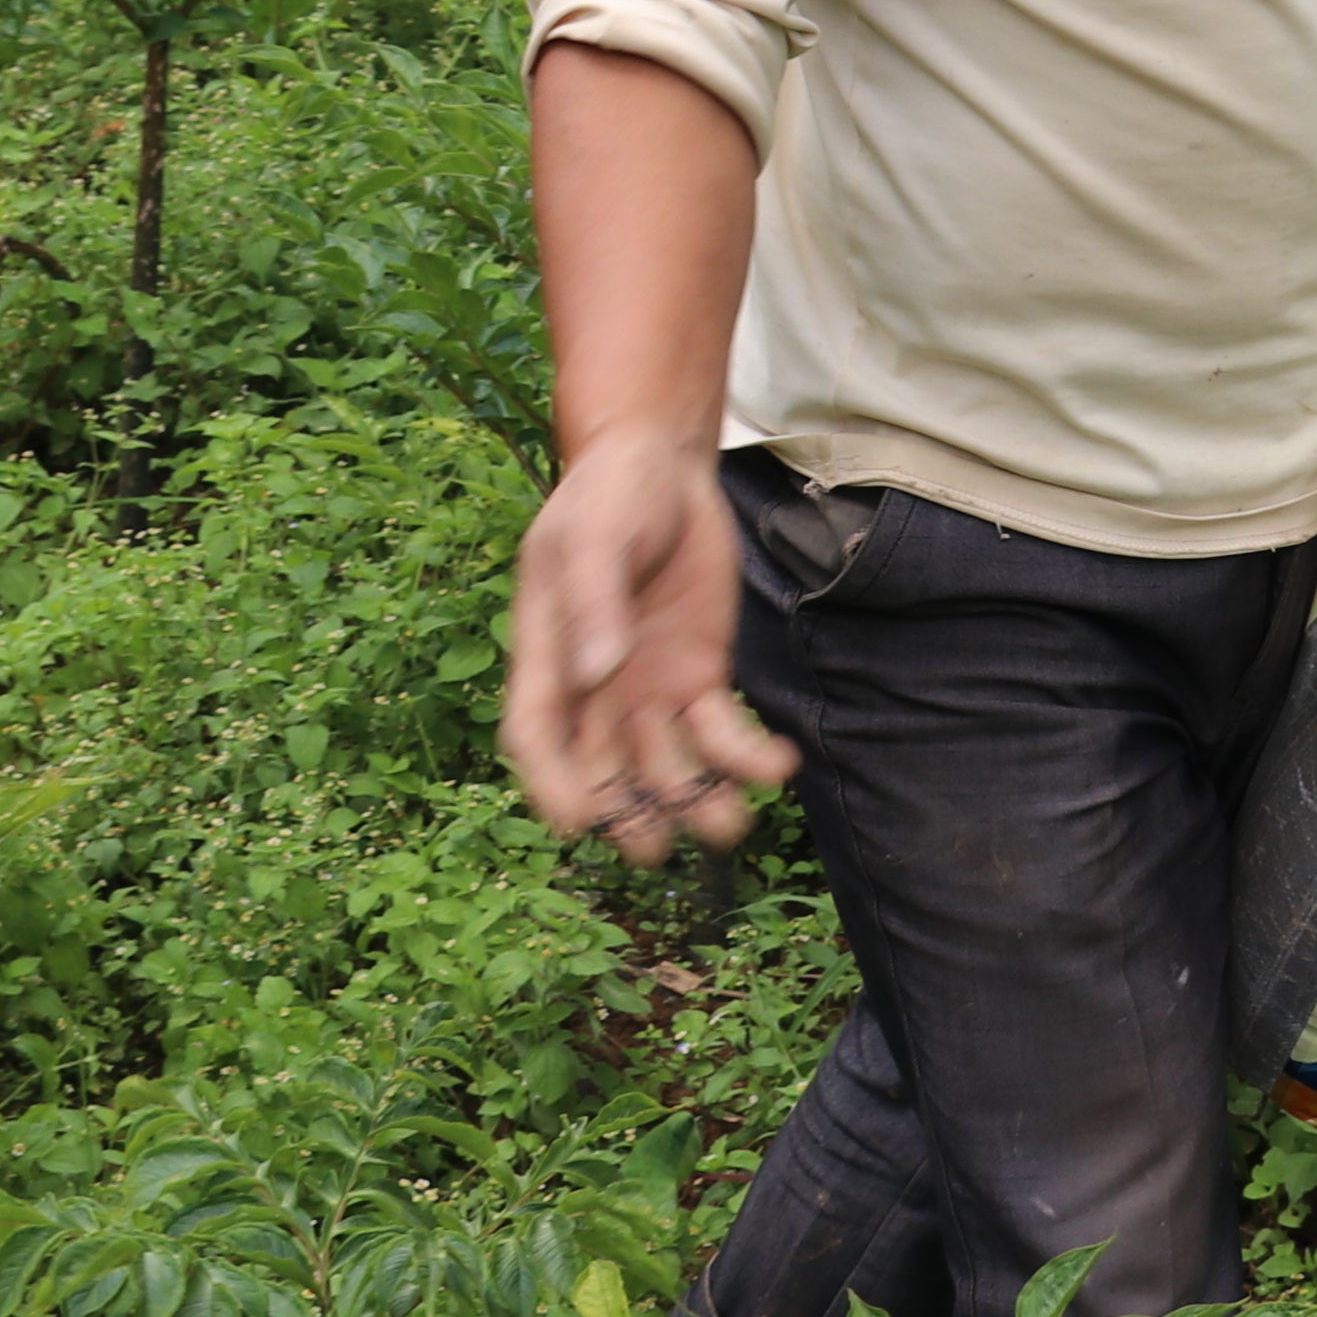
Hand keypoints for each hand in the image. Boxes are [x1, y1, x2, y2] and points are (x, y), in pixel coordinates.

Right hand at [501, 434, 791, 861]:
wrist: (661, 467)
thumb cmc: (608, 498)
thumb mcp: (592, 540)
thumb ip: (593, 604)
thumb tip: (597, 673)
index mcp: (547, 660)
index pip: (537, 738)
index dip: (551, 787)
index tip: (577, 825)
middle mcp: (594, 690)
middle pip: (601, 774)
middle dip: (626, 817)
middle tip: (656, 848)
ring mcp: (648, 690)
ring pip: (664, 768)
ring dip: (693, 803)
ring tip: (728, 824)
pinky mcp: (699, 678)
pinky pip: (720, 733)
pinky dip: (747, 758)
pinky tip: (778, 764)